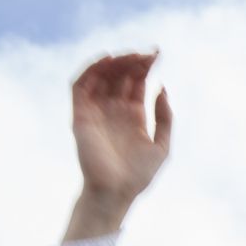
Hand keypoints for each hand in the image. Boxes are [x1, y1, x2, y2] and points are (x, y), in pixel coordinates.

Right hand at [72, 52, 171, 205]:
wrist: (115, 191)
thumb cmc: (138, 175)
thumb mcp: (162, 146)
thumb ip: (165, 118)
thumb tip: (161, 88)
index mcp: (133, 116)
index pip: (137, 82)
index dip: (145, 66)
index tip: (157, 53)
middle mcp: (114, 110)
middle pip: (121, 75)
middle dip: (133, 61)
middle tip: (146, 54)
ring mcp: (96, 110)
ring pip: (102, 76)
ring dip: (115, 62)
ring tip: (130, 55)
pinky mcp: (80, 115)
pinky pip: (80, 86)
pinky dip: (90, 70)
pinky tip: (106, 61)